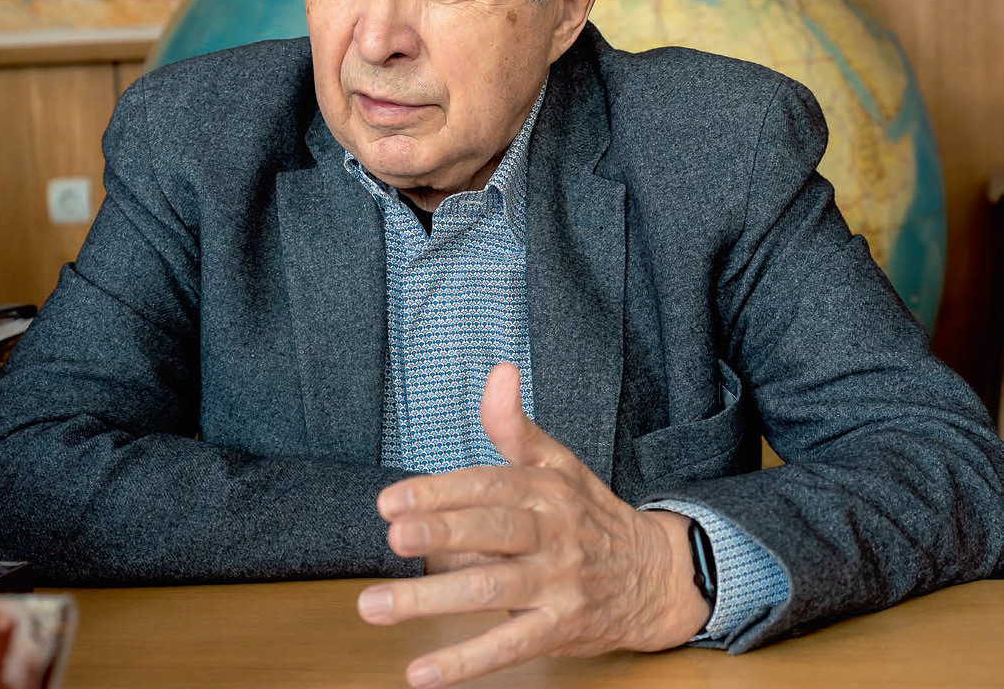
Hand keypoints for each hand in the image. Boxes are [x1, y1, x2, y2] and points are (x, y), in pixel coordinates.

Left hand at [357, 362, 709, 686]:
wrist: (654, 574)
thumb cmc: (590, 513)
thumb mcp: (558, 463)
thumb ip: (515, 426)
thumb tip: (498, 372)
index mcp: (547, 489)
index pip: (490, 486)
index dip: (440, 492)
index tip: (391, 500)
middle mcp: (554, 534)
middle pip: (495, 533)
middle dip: (443, 533)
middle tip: (394, 537)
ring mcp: (558, 584)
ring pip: (492, 591)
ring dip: (433, 600)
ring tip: (376, 605)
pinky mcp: (561, 629)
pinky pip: (510, 646)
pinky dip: (466, 663)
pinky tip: (421, 673)